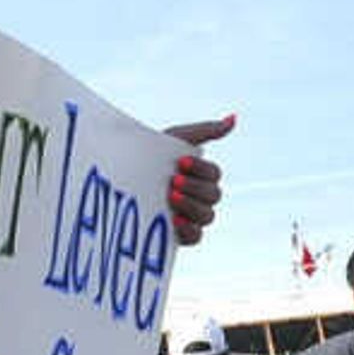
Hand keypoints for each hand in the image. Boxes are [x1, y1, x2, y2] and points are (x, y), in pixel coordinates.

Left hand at [160, 114, 234, 244]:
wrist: (119, 179)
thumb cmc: (149, 156)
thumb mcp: (175, 139)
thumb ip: (205, 131)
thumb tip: (234, 118)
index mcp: (201, 176)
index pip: (214, 174)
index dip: (200, 169)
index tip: (180, 162)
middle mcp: (200, 197)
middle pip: (214, 195)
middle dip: (194, 187)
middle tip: (172, 182)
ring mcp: (191, 217)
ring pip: (208, 216)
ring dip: (192, 206)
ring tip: (170, 198)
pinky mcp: (180, 235)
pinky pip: (196, 237)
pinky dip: (189, 229)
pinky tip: (175, 220)